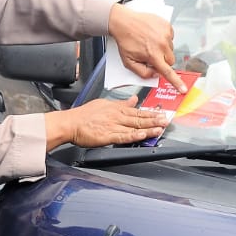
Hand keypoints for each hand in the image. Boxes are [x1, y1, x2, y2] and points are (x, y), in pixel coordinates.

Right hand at [45, 97, 169, 148]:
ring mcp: (112, 126)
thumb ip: (121, 103)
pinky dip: (134, 135)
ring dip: (148, 128)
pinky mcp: (107, 135)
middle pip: (139, 118)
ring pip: (134, 126)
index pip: (137, 110)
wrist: (70, 123)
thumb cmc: (84, 115)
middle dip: (154, 120)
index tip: (162, 114)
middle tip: (166, 121)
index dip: (151, 113)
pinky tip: (143, 135)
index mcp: (116, 108)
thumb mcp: (104, 103)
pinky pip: (123, 136)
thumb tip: (134, 99)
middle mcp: (116, 116)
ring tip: (160, 128)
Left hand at [108, 2, 185, 90]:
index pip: (168, 72)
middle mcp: (162, 45)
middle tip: (152, 55)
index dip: (176, 82)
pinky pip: (171, 37)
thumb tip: (155, 74)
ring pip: (171, 49)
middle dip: (163, 60)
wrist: (123, 22)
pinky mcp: (167, 26)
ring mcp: (166, 34)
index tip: (183, 88)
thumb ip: (142, 72)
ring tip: (151, 42)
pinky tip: (153, 35)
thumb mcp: (128, 62)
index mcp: (153, 55)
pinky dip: (164, 38)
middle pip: (170, 60)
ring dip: (163, 48)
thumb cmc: (125, 40)